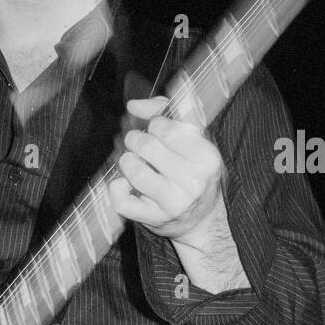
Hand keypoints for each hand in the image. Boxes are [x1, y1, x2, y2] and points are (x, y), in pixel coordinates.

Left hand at [109, 95, 224, 241]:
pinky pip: (122, 201)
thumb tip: (133, 105)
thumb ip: (165, 112)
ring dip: (126, 162)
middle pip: (148, 146)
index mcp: (207, 158)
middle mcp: (193, 182)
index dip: (154, 124)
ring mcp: (174, 204)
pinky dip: (117, 188)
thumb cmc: (193, 171)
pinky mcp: (155, 220)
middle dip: (135, 139)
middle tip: (138, 143)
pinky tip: (125, 184)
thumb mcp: (192, 140)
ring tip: (133, 162)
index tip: (156, 129)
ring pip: (134, 171)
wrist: (202, 220)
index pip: (167, 129)